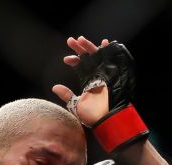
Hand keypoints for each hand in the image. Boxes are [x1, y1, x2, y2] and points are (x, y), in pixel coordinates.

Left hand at [52, 36, 148, 152]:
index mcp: (88, 80)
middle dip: (79, 48)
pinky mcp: (117, 73)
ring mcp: (107, 73)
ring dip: (90, 46)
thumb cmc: (93, 115)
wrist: (108, 119)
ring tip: (81, 39)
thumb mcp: (76, 105)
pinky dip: (112, 50)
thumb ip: (67, 95)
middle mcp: (97, 74)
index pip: (80, 65)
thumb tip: (54, 87)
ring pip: (99, 55)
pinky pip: (115, 59)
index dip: (73, 60)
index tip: (66, 60)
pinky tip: (106, 42)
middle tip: (70, 41)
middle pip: (88, 57)